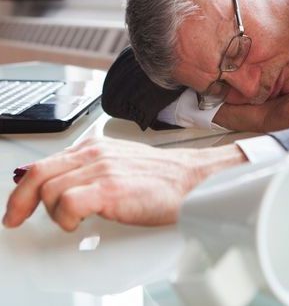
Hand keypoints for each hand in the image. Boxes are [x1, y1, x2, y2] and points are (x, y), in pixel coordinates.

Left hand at [3, 138, 245, 230]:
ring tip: (71, 220)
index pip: (44, 163)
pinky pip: (67, 203)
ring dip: (52, 212)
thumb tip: (61, 184)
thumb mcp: (118, 164)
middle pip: (38, 175)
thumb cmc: (160, 176)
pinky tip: (78, 222)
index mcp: (94, 147)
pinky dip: (65, 218)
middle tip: (18, 219)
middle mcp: (95, 154)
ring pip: (49, 190)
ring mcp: (102, 170)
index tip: (17, 207)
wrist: (190, 179)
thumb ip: (89, 170)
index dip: (22, 188)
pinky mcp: (110, 189)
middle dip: (21, 202)